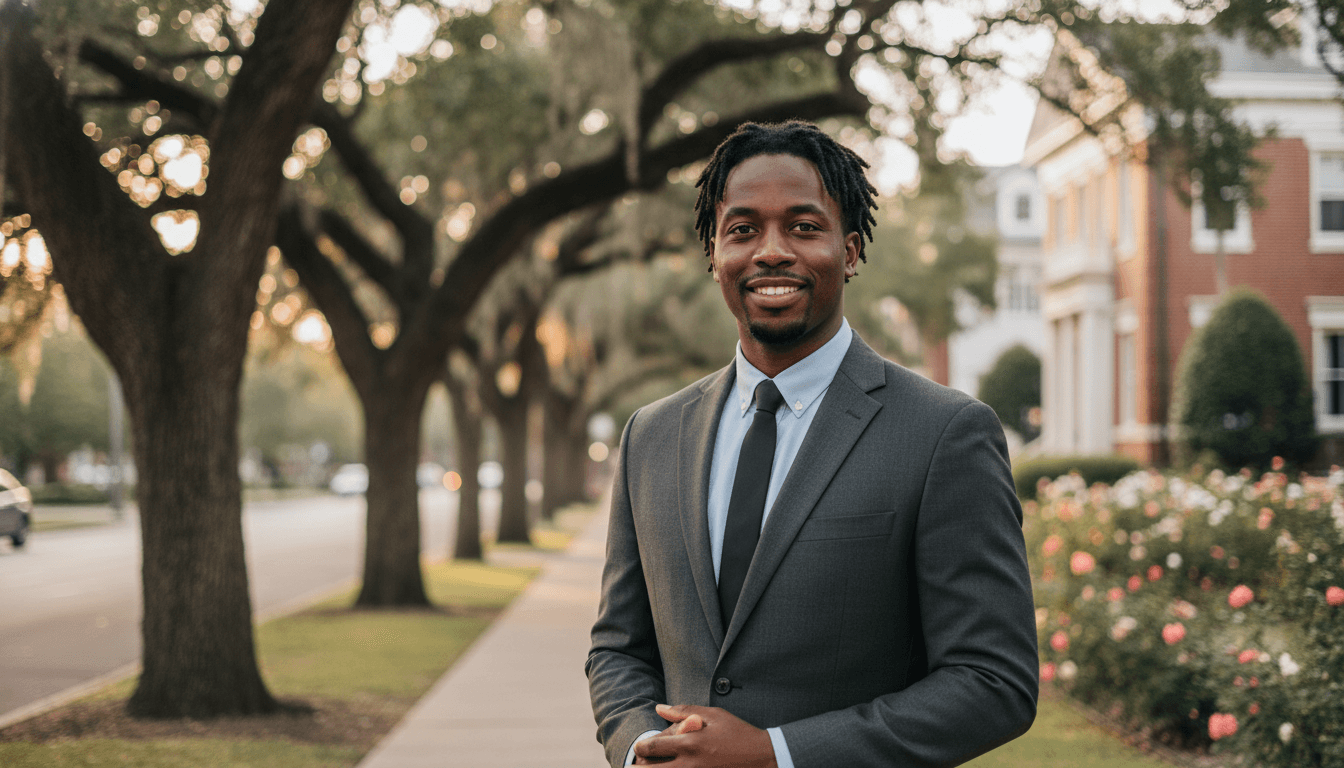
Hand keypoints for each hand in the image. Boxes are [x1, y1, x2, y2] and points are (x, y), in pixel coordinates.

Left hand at [632, 704, 775, 766]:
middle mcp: (690, 764)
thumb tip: (659, 708)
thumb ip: (683, 711)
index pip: (652, 747)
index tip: (640, 748)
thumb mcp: (713, 715)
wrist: (762, 757)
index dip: (640, 748)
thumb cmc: (738, 732)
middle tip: (636, 765)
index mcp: (690, 743)